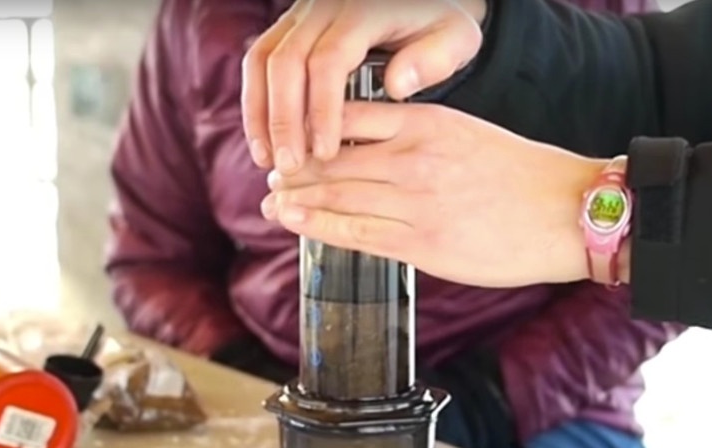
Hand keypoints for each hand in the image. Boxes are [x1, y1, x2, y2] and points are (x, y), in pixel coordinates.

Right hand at [242, 0, 485, 172]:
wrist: (424, 1)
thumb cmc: (440, 23)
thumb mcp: (456, 37)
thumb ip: (433, 60)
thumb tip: (396, 86)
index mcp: (362, 13)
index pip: (329, 60)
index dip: (322, 110)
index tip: (325, 153)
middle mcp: (323, 9)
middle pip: (285, 62)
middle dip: (283, 120)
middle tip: (290, 168)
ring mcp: (301, 16)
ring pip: (263, 61)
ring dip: (260, 114)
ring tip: (268, 161)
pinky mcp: (289, 29)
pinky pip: (260, 62)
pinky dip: (256, 103)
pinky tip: (264, 141)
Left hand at [261, 102, 607, 288]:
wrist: (565, 212)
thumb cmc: (522, 176)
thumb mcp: (467, 134)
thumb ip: (419, 138)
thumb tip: (374, 151)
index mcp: (427, 124)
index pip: (349, 119)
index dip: (312, 132)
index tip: (293, 142)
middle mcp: (414, 159)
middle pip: (333, 161)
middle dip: (295, 172)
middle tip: (270, 179)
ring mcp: (416, 204)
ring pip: (338, 199)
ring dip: (298, 202)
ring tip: (273, 204)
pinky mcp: (422, 244)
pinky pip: (357, 235)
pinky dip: (320, 228)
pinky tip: (298, 225)